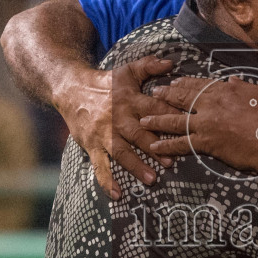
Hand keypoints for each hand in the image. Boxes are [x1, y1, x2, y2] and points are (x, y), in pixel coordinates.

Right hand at [55, 56, 175, 198]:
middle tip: (171, 161)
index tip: (186, 127)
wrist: (71, 89)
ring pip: (121, 152)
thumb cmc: (105, 83)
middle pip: (138, 133)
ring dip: (135, 166)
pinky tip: (117, 195)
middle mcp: (117, 118)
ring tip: (151, 179)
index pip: (153, 109)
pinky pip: (100, 166)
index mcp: (130, 100)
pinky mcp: (92, 145)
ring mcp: (104, 134)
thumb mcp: (127, 71)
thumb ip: (149, 66)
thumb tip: (171, 63)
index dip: (169, 117)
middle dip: (154, 147)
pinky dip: (107, 181)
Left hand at [143, 74, 257, 176]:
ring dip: (157, 119)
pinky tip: (154, 145)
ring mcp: (206, 124)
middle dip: (165, 95)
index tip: (174, 81)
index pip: (199, 84)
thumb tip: (232, 80)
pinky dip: (166, 144)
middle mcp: (211, 105)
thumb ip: (243, 86)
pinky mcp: (206, 143)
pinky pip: (181, 143)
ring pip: (175, 120)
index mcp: (224, 90)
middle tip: (152, 94)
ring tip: (143, 119)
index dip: (184, 83)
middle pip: (182, 98)